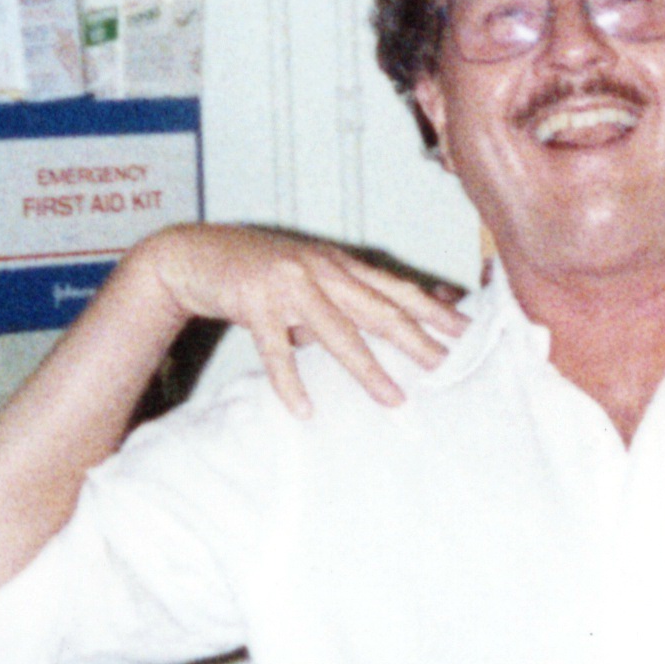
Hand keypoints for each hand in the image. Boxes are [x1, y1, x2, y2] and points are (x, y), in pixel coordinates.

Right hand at [140, 224, 466, 416]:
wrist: (196, 254)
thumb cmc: (263, 270)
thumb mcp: (313, 275)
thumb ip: (353, 297)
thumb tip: (403, 320)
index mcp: (339, 264)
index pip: (397, 289)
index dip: (434, 311)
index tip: (468, 332)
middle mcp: (320, 270)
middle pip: (379, 310)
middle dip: (417, 341)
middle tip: (448, 369)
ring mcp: (288, 286)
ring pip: (337, 332)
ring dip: (368, 369)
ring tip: (395, 399)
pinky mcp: (254, 304)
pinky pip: (275, 352)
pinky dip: (290, 383)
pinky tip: (304, 409)